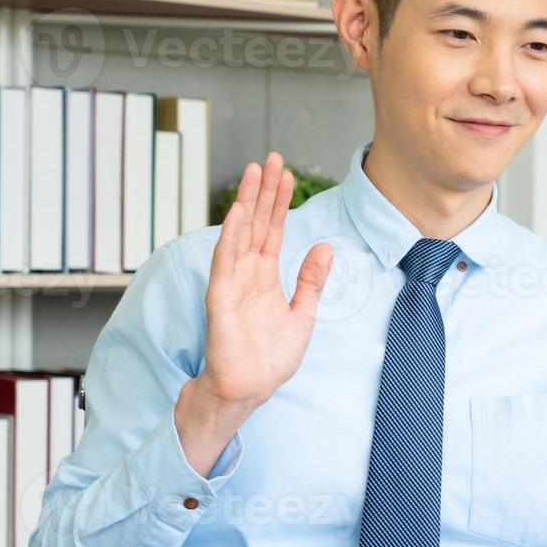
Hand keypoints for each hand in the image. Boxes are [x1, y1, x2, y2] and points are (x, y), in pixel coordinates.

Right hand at [195, 152, 334, 407]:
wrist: (250, 388)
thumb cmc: (270, 358)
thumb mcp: (302, 314)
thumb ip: (311, 281)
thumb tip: (325, 247)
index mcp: (265, 277)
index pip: (273, 230)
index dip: (279, 202)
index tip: (285, 174)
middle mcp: (247, 274)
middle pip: (257, 223)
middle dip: (264, 191)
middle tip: (270, 158)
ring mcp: (232, 283)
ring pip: (241, 233)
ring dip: (247, 202)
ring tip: (254, 171)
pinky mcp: (221, 298)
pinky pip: (225, 261)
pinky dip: (231, 236)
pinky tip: (238, 212)